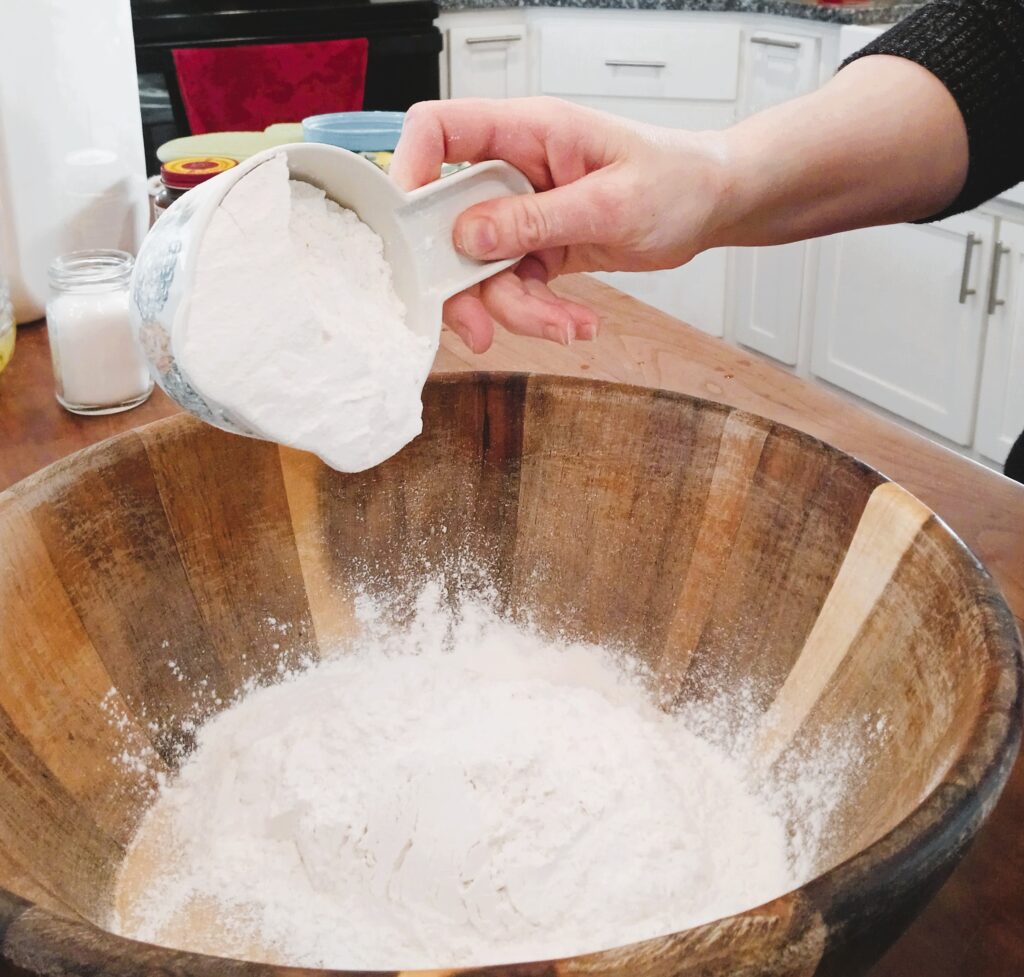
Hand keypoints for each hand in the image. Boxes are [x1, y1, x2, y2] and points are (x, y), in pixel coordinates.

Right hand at [390, 97, 726, 352]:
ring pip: (484, 269)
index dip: (410, 171)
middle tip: (482, 327)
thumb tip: (468, 237)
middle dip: (464, 283)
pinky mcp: (539, 246)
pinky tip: (577, 323)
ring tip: (567, 327)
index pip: (439, 131)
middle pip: (450, 223)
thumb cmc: (677, 179)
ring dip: (517, 311)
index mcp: (527, 132)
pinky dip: (541, 313)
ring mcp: (524, 212)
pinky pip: (518, 287)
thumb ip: (537, 219)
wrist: (711, 204)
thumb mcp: (611, 202)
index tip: (411, 228)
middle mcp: (515, 171)